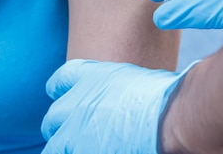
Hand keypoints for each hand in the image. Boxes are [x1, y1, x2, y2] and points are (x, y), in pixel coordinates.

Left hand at [41, 59, 194, 153]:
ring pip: (54, 146)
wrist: (169, 116)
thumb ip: (116, 87)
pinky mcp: (82, 151)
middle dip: (58, 125)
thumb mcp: (135, 78)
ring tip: (76, 148)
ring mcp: (76, 132)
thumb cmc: (165, 95)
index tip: (61, 95)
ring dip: (63, 147)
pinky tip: (95, 151)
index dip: (60, 89)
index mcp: (90, 77)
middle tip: (69, 133)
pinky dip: (77, 152)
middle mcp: (77, 103)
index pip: (60, 80)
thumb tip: (119, 95)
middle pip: (52, 117)